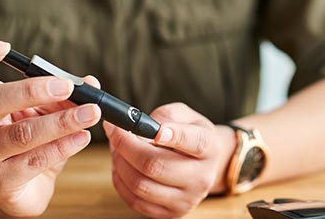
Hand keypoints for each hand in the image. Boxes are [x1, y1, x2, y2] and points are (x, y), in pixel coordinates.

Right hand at [0, 39, 101, 216]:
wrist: (20, 188)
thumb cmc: (28, 140)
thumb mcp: (42, 110)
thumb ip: (61, 94)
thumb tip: (89, 83)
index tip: (5, 48)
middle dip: (32, 90)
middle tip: (67, 87)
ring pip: (21, 134)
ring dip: (61, 121)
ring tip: (90, 113)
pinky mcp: (0, 183)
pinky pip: (35, 160)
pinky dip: (63, 146)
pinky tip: (81, 137)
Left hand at [104, 102, 236, 218]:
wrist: (206, 163)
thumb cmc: (190, 134)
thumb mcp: (186, 116)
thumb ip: (165, 116)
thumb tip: (138, 127)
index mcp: (209, 148)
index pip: (194, 142)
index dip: (173, 135)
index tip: (155, 130)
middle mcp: (201, 177)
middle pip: (155, 165)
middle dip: (126, 146)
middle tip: (115, 131)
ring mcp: (186, 199)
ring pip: (140, 185)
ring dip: (119, 164)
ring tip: (116, 149)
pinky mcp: (171, 213)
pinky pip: (135, 201)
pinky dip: (121, 182)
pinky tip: (121, 166)